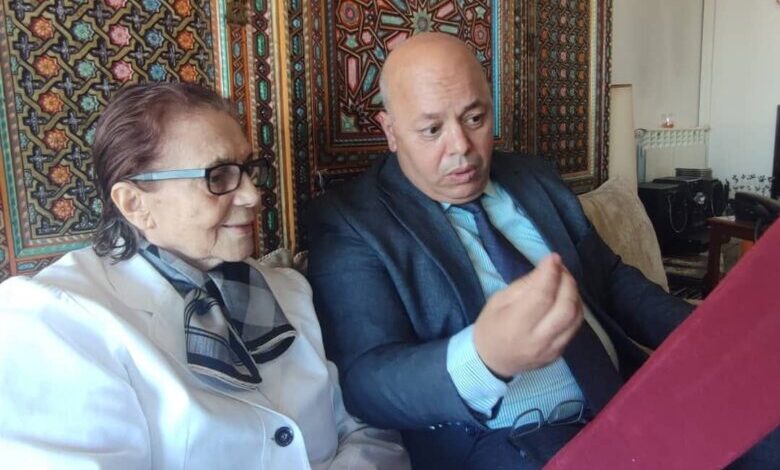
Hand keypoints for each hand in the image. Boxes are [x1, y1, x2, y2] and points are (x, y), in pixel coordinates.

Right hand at [472, 253, 583, 377]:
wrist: (492, 361)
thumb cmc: (490, 327)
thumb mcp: (498, 301)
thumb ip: (524, 285)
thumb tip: (547, 268)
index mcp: (515, 325)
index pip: (541, 296)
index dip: (550, 274)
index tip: (553, 257)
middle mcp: (537, 340)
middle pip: (565, 308)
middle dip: (567, 282)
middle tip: (561, 269)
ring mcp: (551, 349)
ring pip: (575, 318)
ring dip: (575, 294)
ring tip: (565, 282)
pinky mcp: (559, 353)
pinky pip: (575, 328)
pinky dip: (576, 308)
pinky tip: (567, 299)